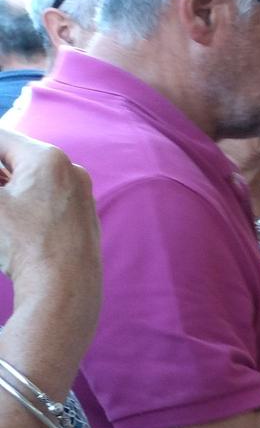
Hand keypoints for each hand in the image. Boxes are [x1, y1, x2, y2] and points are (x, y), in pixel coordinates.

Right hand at [0, 129, 100, 308]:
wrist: (65, 290)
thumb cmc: (23, 245)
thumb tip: (0, 189)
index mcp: (47, 158)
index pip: (0, 138)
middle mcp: (71, 170)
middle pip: (15, 157)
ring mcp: (81, 194)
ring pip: (30, 179)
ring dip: (6, 186)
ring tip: (4, 208)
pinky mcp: (83, 217)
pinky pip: (46, 198)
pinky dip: (23, 201)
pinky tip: (12, 219)